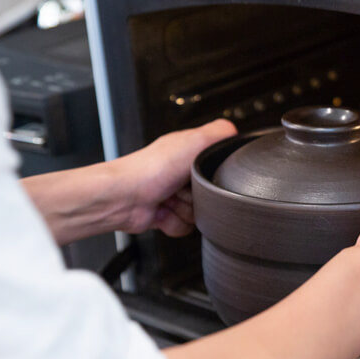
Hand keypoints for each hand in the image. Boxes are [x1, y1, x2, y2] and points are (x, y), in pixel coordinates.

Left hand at [111, 119, 236, 236]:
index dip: (216, 172)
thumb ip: (219, 133)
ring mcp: (173, 196)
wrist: (123, 197)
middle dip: (200, 196)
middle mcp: (180, 174)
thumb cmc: (149, 169)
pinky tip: (163, 210)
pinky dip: (175, 222)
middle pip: (212, 195)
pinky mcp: (166, 215)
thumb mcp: (193, 142)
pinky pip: (186, 228)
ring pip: (200, 214)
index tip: (206, 171)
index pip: (218, 166)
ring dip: (186, 210)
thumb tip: (236, 131)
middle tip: (184, 187)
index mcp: (188, 153)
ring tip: (170, 199)